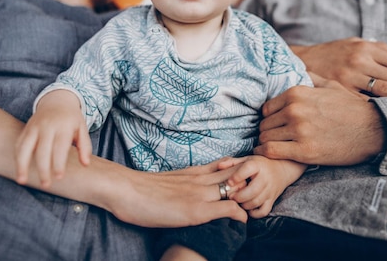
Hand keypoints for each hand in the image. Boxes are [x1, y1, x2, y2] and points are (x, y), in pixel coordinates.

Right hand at [15, 90, 91, 186]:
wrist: (56, 100)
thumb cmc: (71, 119)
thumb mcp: (82, 129)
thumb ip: (84, 146)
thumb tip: (85, 164)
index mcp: (63, 127)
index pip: (60, 147)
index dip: (58, 163)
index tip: (59, 177)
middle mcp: (46, 127)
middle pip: (42, 150)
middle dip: (43, 169)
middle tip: (46, 185)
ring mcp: (34, 127)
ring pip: (25, 147)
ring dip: (22, 165)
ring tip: (22, 181)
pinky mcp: (25, 129)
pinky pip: (19, 144)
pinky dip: (17, 158)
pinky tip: (19, 171)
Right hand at [110, 160, 248, 225]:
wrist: (125, 189)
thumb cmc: (139, 188)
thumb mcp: (166, 180)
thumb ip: (181, 183)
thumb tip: (184, 191)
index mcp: (193, 171)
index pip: (225, 166)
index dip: (240, 171)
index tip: (249, 177)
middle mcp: (200, 179)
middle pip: (236, 174)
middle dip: (250, 180)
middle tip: (261, 187)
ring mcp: (199, 193)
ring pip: (236, 189)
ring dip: (248, 197)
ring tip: (257, 206)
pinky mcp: (196, 210)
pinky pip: (228, 209)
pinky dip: (239, 214)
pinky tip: (243, 221)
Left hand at [217, 156, 305, 217]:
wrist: (282, 169)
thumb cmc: (259, 165)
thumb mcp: (247, 160)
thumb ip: (232, 162)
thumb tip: (219, 166)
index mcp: (257, 165)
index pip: (248, 169)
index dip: (237, 176)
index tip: (229, 182)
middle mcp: (265, 178)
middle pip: (253, 190)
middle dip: (239, 196)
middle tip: (231, 197)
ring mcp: (270, 190)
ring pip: (257, 202)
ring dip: (244, 204)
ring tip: (238, 202)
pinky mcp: (272, 200)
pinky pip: (263, 211)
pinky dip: (254, 213)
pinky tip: (247, 209)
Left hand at [255, 78, 386, 165]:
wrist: (375, 130)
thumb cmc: (353, 108)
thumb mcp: (332, 85)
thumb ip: (311, 79)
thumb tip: (300, 69)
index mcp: (297, 93)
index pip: (266, 108)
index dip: (270, 118)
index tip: (276, 125)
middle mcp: (294, 109)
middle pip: (264, 123)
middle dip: (268, 131)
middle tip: (276, 139)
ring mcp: (299, 130)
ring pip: (265, 137)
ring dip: (267, 143)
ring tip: (275, 147)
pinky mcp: (304, 150)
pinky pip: (271, 151)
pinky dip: (266, 153)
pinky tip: (270, 154)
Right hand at [291, 37, 386, 101]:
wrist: (298, 60)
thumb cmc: (330, 54)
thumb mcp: (353, 44)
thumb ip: (378, 49)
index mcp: (367, 48)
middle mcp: (359, 60)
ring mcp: (348, 76)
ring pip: (384, 91)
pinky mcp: (337, 90)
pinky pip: (363, 102)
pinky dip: (381, 110)